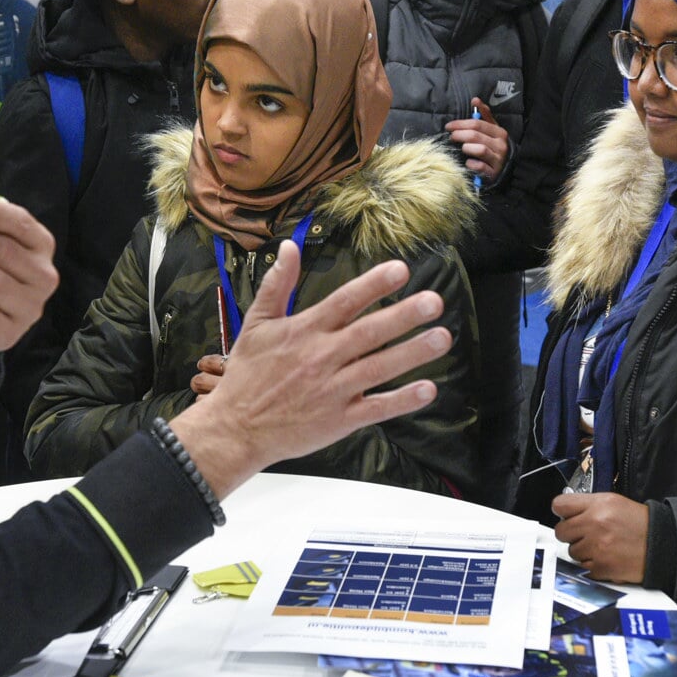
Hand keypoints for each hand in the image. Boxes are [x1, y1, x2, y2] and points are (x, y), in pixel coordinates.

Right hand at [169, 242, 448, 498]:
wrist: (235, 428)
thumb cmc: (246, 375)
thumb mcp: (255, 323)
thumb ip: (277, 285)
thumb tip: (289, 247)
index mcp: (304, 331)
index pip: (344, 301)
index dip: (373, 285)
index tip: (401, 270)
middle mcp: (322, 357)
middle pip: (369, 332)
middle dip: (404, 316)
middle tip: (434, 302)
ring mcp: (332, 390)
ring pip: (379, 368)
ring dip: (413, 353)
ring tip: (442, 337)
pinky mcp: (339, 420)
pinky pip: (376, 408)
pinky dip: (402, 400)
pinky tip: (428, 389)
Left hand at [446, 99, 509, 180]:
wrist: (504, 170)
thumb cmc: (494, 147)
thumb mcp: (492, 130)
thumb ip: (484, 115)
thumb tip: (475, 99)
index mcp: (499, 133)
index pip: (477, 124)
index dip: (460, 123)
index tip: (449, 126)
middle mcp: (500, 145)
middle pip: (475, 135)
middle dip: (460, 134)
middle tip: (452, 136)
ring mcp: (498, 160)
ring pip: (479, 149)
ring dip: (466, 148)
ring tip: (462, 148)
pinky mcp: (493, 173)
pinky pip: (479, 166)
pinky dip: (471, 164)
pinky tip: (468, 162)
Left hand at [551, 493, 649, 582]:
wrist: (662, 545)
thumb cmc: (640, 524)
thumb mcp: (614, 503)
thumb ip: (588, 505)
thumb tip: (565, 512)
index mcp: (598, 505)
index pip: (560, 505)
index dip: (562, 512)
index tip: (565, 516)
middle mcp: (595, 524)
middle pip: (561, 531)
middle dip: (571, 534)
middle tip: (585, 535)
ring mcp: (597, 547)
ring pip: (572, 552)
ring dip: (583, 551)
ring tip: (602, 546)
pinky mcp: (602, 567)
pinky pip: (583, 568)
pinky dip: (592, 566)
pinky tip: (606, 558)